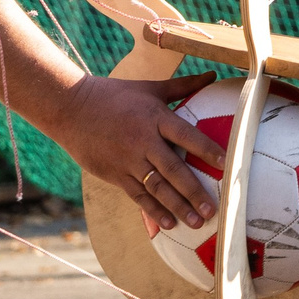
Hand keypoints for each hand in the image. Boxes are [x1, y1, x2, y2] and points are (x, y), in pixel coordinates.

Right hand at [51, 74, 227, 236]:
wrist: (71, 108)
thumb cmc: (116, 95)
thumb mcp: (150, 89)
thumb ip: (183, 87)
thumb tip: (212, 75)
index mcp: (155, 118)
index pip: (186, 135)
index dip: (207, 149)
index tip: (227, 164)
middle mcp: (143, 141)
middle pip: (173, 169)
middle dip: (194, 191)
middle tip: (213, 209)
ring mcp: (128, 160)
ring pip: (157, 188)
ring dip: (178, 207)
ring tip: (196, 222)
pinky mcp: (115, 174)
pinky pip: (137, 196)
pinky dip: (153, 211)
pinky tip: (169, 224)